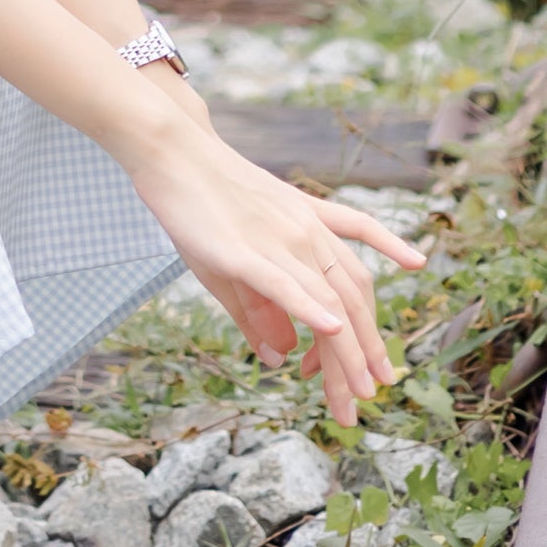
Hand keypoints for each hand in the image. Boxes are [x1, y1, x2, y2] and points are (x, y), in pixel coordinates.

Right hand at [124, 109, 423, 424]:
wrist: (173, 150)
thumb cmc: (201, 204)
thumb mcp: (238, 259)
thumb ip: (259, 309)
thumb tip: (280, 356)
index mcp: (313, 228)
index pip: (355, 287)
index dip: (364, 334)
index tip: (359, 376)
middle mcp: (307, 232)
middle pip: (353, 299)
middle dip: (367, 354)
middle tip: (373, 396)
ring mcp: (280, 237)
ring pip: (328, 301)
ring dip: (347, 354)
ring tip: (357, 394)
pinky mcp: (244, 249)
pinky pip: (286, 282)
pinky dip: (312, 307)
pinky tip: (332, 329)